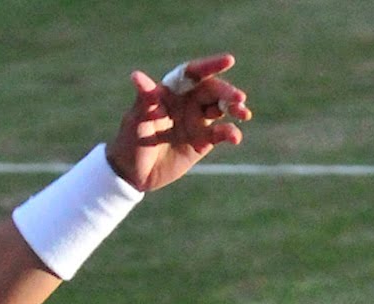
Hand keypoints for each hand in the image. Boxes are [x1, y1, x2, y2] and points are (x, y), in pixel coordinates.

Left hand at [105, 53, 251, 191]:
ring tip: (243, 113)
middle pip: (212, 90)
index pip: (193, 73)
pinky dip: (230, 133)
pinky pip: (220, 133)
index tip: (228, 61)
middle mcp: (187, 102)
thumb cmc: (129, 141)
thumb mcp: (135, 120)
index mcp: (171, 91)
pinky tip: (235, 137)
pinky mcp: (203, 141)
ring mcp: (197, 121)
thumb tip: (137, 76)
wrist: (132, 173)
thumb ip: (144, 100)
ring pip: (221, 109)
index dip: (210, 66)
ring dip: (234, 108)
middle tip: (238, 98)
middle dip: (227, 92)